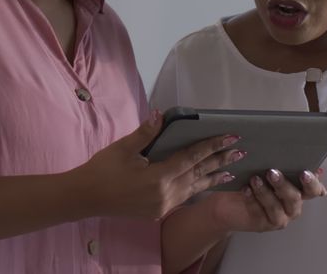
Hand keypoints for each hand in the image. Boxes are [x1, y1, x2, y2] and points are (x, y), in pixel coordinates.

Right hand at [71, 111, 241, 219]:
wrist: (86, 197)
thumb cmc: (102, 170)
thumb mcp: (123, 148)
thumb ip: (146, 133)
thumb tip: (161, 115)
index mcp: (159, 177)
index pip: (192, 158)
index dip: (212, 146)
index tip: (230, 137)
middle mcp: (166, 194)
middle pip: (199, 174)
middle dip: (220, 161)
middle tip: (240, 152)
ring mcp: (164, 205)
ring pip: (194, 188)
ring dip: (213, 178)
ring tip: (231, 171)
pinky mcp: (159, 211)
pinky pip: (185, 197)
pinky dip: (198, 188)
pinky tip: (205, 184)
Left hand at [204, 168, 326, 232]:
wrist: (228, 199)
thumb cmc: (250, 180)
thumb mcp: (264, 166)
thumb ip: (280, 161)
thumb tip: (290, 148)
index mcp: (298, 191)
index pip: (313, 189)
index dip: (313, 183)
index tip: (304, 173)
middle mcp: (292, 206)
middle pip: (295, 198)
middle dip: (284, 185)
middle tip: (272, 172)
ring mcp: (279, 217)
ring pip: (277, 207)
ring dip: (266, 192)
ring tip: (255, 179)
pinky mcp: (263, 224)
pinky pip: (260, 213)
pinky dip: (253, 199)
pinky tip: (246, 189)